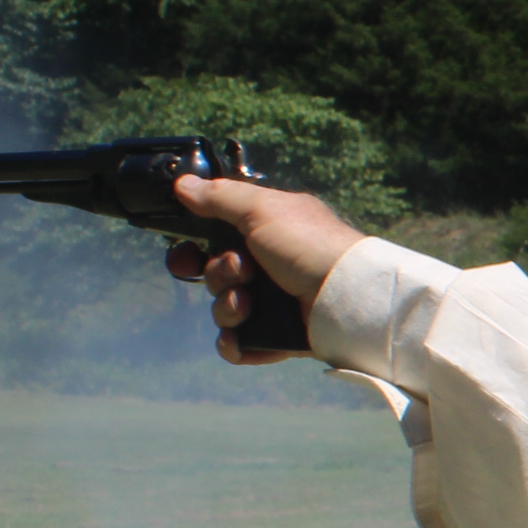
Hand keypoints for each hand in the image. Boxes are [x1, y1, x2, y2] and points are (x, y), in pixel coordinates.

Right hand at [165, 174, 367, 364]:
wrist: (345, 295)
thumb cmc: (308, 244)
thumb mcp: (262, 209)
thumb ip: (220, 197)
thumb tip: (183, 184)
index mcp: (263, 232)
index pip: (213, 240)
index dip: (191, 249)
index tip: (186, 256)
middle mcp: (266, 266)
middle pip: (214, 275)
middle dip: (218, 275)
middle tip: (241, 271)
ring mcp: (272, 302)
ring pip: (224, 309)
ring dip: (228, 306)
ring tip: (249, 303)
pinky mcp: (277, 334)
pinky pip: (239, 343)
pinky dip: (236, 343)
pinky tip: (242, 338)